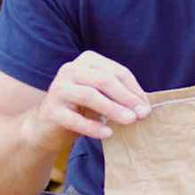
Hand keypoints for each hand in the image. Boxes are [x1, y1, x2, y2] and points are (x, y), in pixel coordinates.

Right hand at [22, 50, 150, 151]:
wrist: (47, 127)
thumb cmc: (83, 109)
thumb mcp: (104, 97)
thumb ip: (122, 97)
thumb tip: (145, 108)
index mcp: (87, 61)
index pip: (117, 72)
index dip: (135, 90)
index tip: (147, 107)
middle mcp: (70, 70)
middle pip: (104, 80)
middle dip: (126, 98)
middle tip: (142, 114)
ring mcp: (58, 89)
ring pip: (89, 96)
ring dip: (113, 109)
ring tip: (130, 121)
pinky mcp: (50, 110)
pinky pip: (74, 118)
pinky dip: (93, 126)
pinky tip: (108, 133)